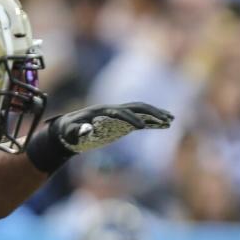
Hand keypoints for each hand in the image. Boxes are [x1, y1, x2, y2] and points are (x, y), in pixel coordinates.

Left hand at [55, 102, 172, 152]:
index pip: (122, 113)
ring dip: (156, 114)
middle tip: (167, 119)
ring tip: (171, 120)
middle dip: (152, 112)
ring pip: (141, 111)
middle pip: (136, 107)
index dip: (132, 119)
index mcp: (103, 111)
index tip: (143, 128)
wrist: (69, 128)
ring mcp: (119, 114)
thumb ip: (77, 130)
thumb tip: (87, 129)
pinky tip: (164, 125)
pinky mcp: (121, 122)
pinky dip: (152, 122)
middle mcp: (114, 109)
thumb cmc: (68, 131)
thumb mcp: (70, 132)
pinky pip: (140, 119)